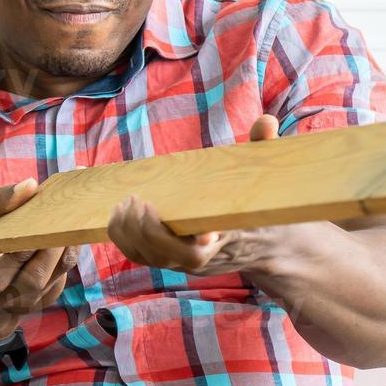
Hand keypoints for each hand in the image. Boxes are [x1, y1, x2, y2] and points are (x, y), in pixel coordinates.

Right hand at [0, 178, 76, 338]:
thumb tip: (31, 184)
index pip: (1, 275)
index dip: (21, 252)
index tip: (38, 225)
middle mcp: (5, 300)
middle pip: (35, 279)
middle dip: (52, 248)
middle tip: (67, 217)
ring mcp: (30, 304)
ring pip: (56, 276)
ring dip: (68, 246)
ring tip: (77, 217)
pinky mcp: (48, 297)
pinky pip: (64, 274)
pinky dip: (72, 250)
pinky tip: (78, 226)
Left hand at [106, 114, 280, 275]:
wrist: (266, 246)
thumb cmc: (261, 208)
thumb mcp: (267, 178)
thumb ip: (263, 150)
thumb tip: (266, 121)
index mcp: (225, 240)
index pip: (204, 252)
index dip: (194, 244)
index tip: (200, 232)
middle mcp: (202, 258)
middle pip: (165, 255)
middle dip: (145, 230)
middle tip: (137, 199)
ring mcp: (183, 263)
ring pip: (146, 257)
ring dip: (127, 233)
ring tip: (124, 203)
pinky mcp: (169, 261)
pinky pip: (139, 256)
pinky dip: (123, 238)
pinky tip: (119, 213)